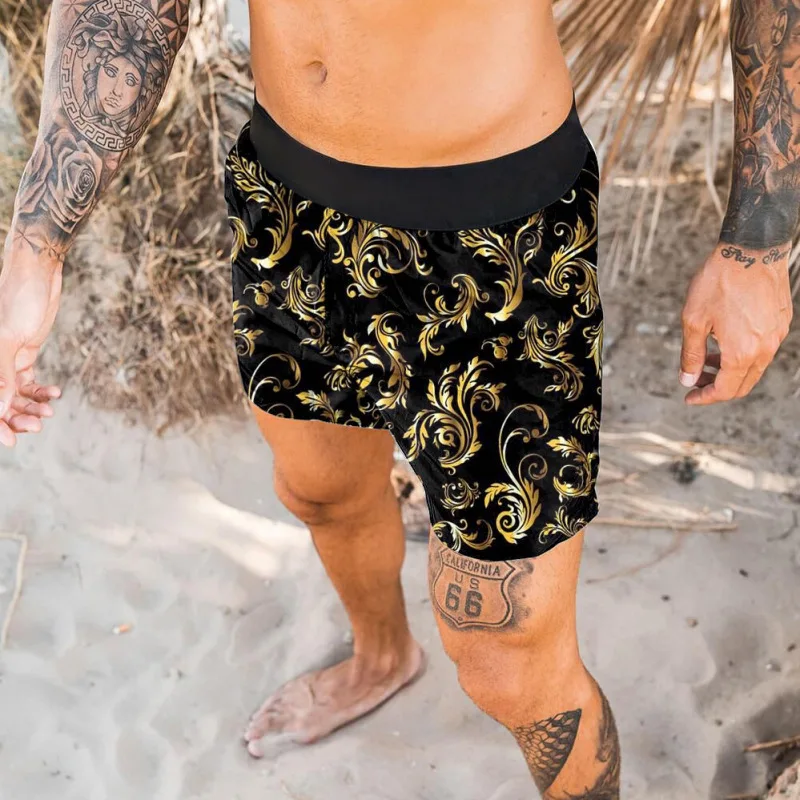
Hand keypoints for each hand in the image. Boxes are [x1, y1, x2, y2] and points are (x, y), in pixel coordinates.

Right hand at [0, 235, 62, 446]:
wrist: (38, 274)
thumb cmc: (18, 299)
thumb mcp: (10, 339)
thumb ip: (3, 376)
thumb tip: (0, 409)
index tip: (10, 441)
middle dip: (15, 417)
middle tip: (38, 426)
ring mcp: (5, 358)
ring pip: (15, 395)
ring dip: (31, 407)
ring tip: (48, 412)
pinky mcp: (23, 353)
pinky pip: (29, 382)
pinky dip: (41, 392)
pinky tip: (55, 395)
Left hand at [679, 244, 792, 404]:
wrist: (752, 249)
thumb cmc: (718, 281)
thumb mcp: (693, 320)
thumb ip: (690, 354)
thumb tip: (687, 380)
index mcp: (742, 352)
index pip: (725, 390)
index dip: (704, 398)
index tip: (688, 397)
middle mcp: (765, 349)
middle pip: (742, 385)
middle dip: (716, 388)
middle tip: (694, 381)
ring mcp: (776, 336)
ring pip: (753, 368)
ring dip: (728, 371)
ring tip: (704, 359)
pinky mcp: (781, 323)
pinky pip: (762, 350)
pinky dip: (742, 355)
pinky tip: (723, 342)